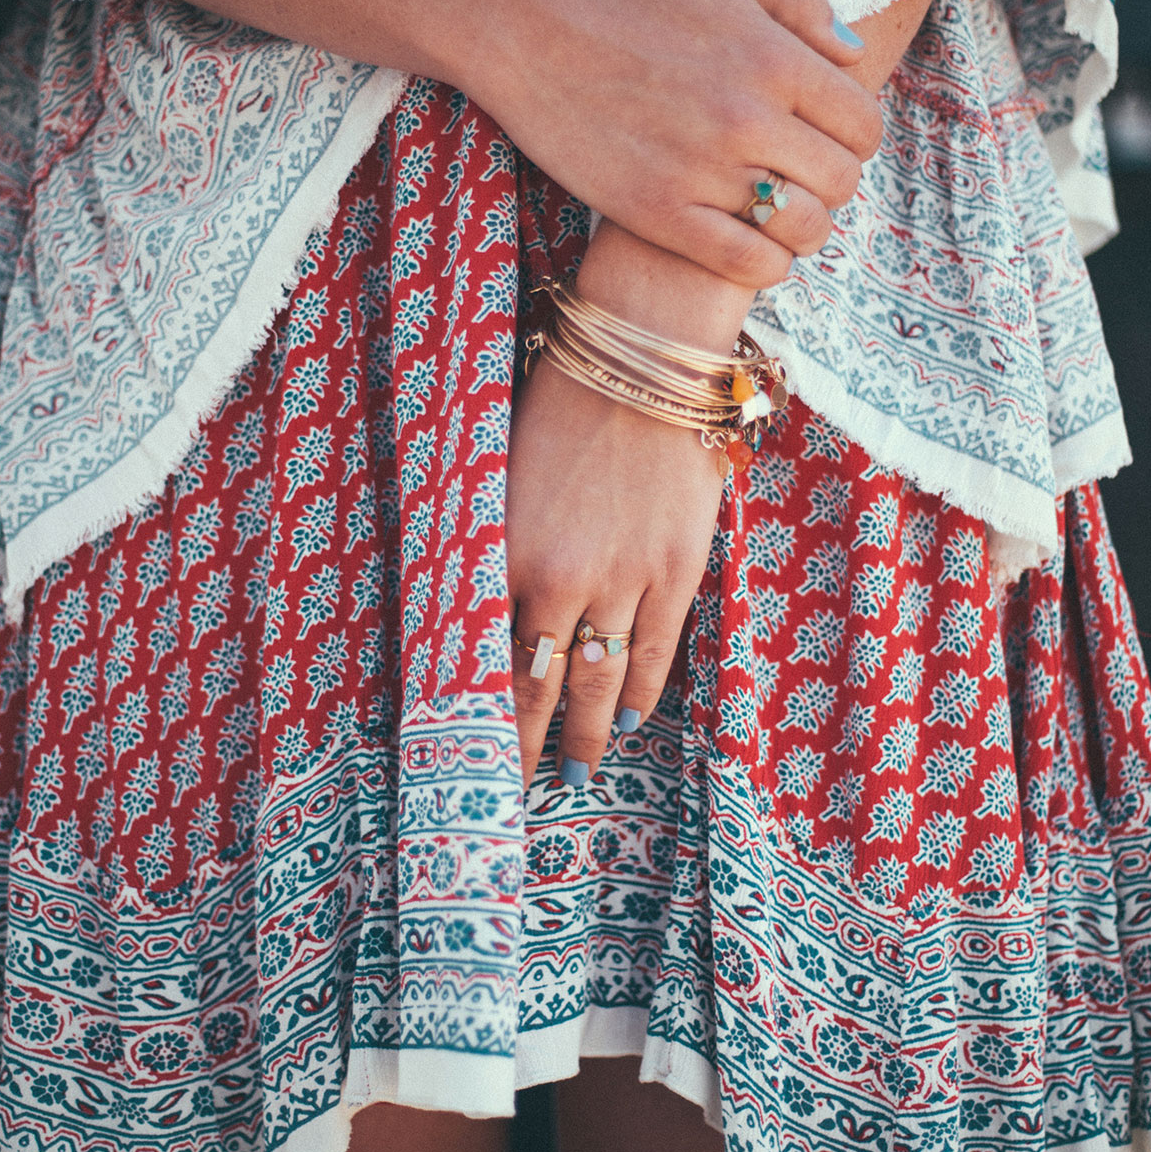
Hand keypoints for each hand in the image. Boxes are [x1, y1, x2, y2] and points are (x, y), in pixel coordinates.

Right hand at [461, 0, 882, 288]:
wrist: (533, 34)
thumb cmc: (629, 2)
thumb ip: (800, 3)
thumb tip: (855, 57)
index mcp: (774, 58)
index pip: (863, 125)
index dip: (853, 138)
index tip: (825, 139)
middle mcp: (748, 117)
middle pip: (841, 181)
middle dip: (830, 183)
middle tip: (797, 177)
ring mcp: (705, 171)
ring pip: (803, 229)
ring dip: (801, 228)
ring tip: (775, 214)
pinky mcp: (661, 215)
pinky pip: (750, 264)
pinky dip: (765, 264)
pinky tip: (749, 245)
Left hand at [505, 350, 724, 786]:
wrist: (641, 360)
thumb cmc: (555, 403)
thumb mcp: (498, 475)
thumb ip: (489, 549)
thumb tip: (477, 613)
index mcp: (505, 555)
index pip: (486, 660)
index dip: (482, 716)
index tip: (471, 758)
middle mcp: (563, 580)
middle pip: (543, 686)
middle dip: (530, 744)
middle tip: (518, 791)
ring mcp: (628, 579)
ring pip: (603, 680)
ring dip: (589, 733)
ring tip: (579, 772)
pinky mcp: (679, 568)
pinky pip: (658, 648)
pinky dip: (641, 689)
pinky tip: (629, 720)